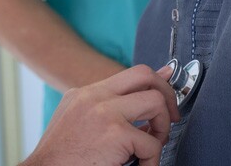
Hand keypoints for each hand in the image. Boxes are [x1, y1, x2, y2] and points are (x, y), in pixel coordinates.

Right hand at [23, 65, 178, 165]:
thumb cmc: (61, 160)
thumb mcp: (77, 123)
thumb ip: (106, 110)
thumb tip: (135, 105)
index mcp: (84, 94)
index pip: (129, 75)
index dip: (155, 82)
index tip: (168, 91)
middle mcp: (94, 96)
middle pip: (145, 74)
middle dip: (167, 94)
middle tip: (169, 118)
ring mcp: (105, 111)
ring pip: (155, 101)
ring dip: (162, 127)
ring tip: (151, 147)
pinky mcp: (115, 133)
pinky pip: (151, 143)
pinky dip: (152, 160)